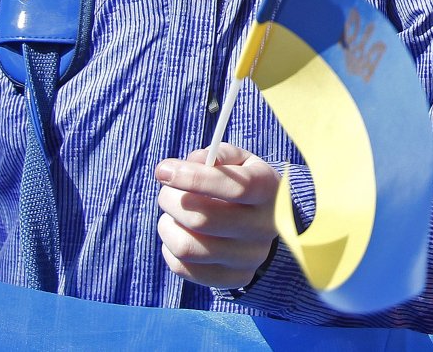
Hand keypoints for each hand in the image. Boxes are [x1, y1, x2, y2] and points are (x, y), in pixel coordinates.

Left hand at [155, 143, 279, 289]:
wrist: (267, 222)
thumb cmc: (244, 184)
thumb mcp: (240, 161)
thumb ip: (217, 155)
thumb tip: (191, 164)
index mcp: (269, 191)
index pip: (235, 187)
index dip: (194, 178)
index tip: (163, 170)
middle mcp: (264, 227)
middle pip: (203, 220)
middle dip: (171, 201)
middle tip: (166, 192)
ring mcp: (250, 257)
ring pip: (188, 248)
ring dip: (168, 226)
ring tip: (172, 215)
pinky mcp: (234, 278)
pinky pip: (184, 268)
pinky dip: (170, 248)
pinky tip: (179, 233)